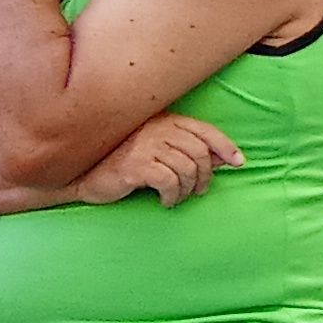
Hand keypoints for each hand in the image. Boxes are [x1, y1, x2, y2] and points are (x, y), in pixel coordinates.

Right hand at [74, 113, 243, 207]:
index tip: (239, 163)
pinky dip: (173, 196)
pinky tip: (166, 201)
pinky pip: (170, 182)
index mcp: (166, 120)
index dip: (227, 147)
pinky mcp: (135, 164)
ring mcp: (145, 145)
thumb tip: (225, 160)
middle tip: (198, 191)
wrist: (82, 174)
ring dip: (188, 189)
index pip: (206, 131)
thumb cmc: (123, 162)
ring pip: (188, 169)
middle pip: (200, 153)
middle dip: (206, 177)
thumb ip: (188, 151)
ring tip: (178, 197)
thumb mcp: (159, 151)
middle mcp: (157, 128)